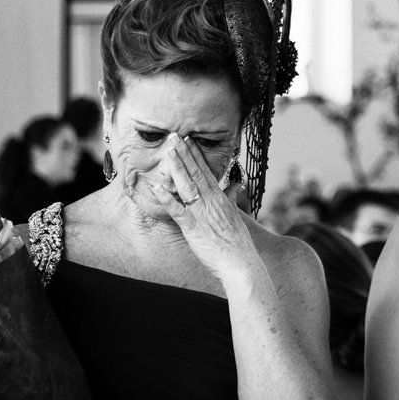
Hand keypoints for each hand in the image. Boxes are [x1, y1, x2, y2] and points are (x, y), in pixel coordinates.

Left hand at [148, 133, 255, 276]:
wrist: (242, 264)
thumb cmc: (238, 244)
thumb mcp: (236, 217)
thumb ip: (232, 199)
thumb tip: (236, 185)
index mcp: (220, 199)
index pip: (207, 172)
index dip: (196, 155)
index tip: (188, 140)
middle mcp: (212, 202)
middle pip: (196, 173)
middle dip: (184, 154)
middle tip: (174, 135)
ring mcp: (202, 214)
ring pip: (187, 186)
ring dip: (177, 167)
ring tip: (168, 151)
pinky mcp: (194, 228)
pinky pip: (178, 211)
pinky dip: (167, 198)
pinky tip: (157, 187)